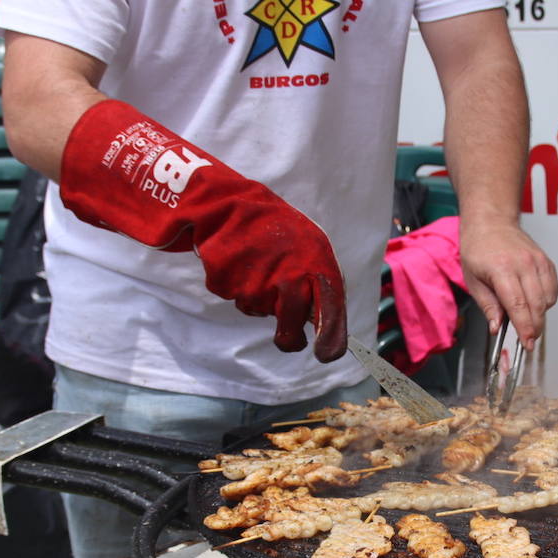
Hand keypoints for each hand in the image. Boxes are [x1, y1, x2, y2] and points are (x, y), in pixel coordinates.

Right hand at [57, 100, 346, 361]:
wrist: (226, 201)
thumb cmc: (272, 229)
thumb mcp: (305, 248)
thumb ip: (316, 284)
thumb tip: (327, 329)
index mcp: (315, 260)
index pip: (330, 306)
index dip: (330, 335)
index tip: (326, 357)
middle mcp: (289, 270)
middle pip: (292, 322)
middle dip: (288, 336)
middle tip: (285, 338)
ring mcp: (256, 275)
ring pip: (257, 309)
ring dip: (255, 298)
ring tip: (253, 266)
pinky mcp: (227, 276)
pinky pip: (231, 294)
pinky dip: (232, 283)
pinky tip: (234, 261)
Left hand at [458, 219, 557, 348]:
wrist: (491, 222)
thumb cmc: (479, 248)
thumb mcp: (473, 280)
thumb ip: (488, 306)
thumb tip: (497, 328)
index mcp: (501, 269)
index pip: (518, 305)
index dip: (524, 328)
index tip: (526, 343)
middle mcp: (523, 264)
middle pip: (537, 304)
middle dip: (535, 327)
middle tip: (528, 340)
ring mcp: (538, 261)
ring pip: (548, 298)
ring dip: (541, 315)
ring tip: (527, 320)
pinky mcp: (546, 261)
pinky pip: (553, 288)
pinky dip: (547, 301)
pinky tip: (534, 303)